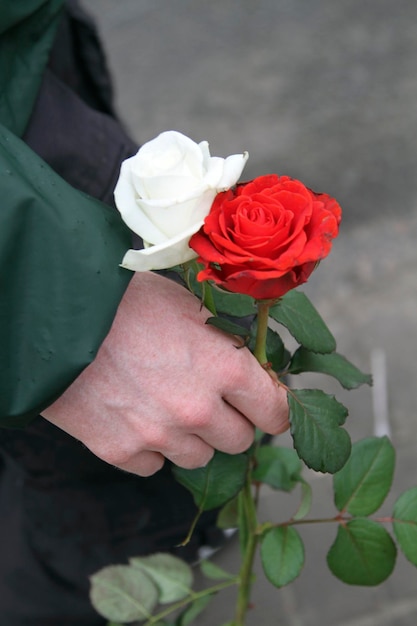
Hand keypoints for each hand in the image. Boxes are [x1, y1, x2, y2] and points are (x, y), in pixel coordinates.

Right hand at [42, 272, 288, 475]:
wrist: (59, 315)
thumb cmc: (127, 301)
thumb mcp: (190, 306)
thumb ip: (229, 342)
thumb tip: (255, 365)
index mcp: (225, 366)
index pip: (276, 411)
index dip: (274, 409)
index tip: (266, 407)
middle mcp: (198, 409)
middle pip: (239, 440)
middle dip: (230, 421)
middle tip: (208, 399)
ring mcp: (159, 435)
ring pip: (199, 458)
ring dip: (191, 438)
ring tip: (165, 404)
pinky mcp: (121, 452)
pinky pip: (155, 466)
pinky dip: (151, 448)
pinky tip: (135, 416)